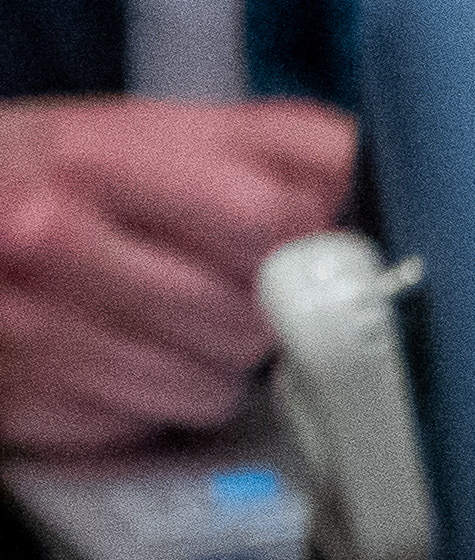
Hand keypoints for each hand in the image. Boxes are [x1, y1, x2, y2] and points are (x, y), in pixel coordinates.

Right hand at [0, 94, 359, 455]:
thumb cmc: (30, 182)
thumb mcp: (126, 132)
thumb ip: (259, 140)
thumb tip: (356, 162)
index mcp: (89, 156)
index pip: (269, 217)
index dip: (302, 240)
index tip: (294, 243)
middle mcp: (50, 238)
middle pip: (253, 313)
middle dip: (255, 310)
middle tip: (207, 284)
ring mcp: (34, 326)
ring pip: (217, 385)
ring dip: (207, 365)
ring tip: (154, 321)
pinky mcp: (29, 403)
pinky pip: (157, 427)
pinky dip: (151, 403)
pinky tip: (113, 358)